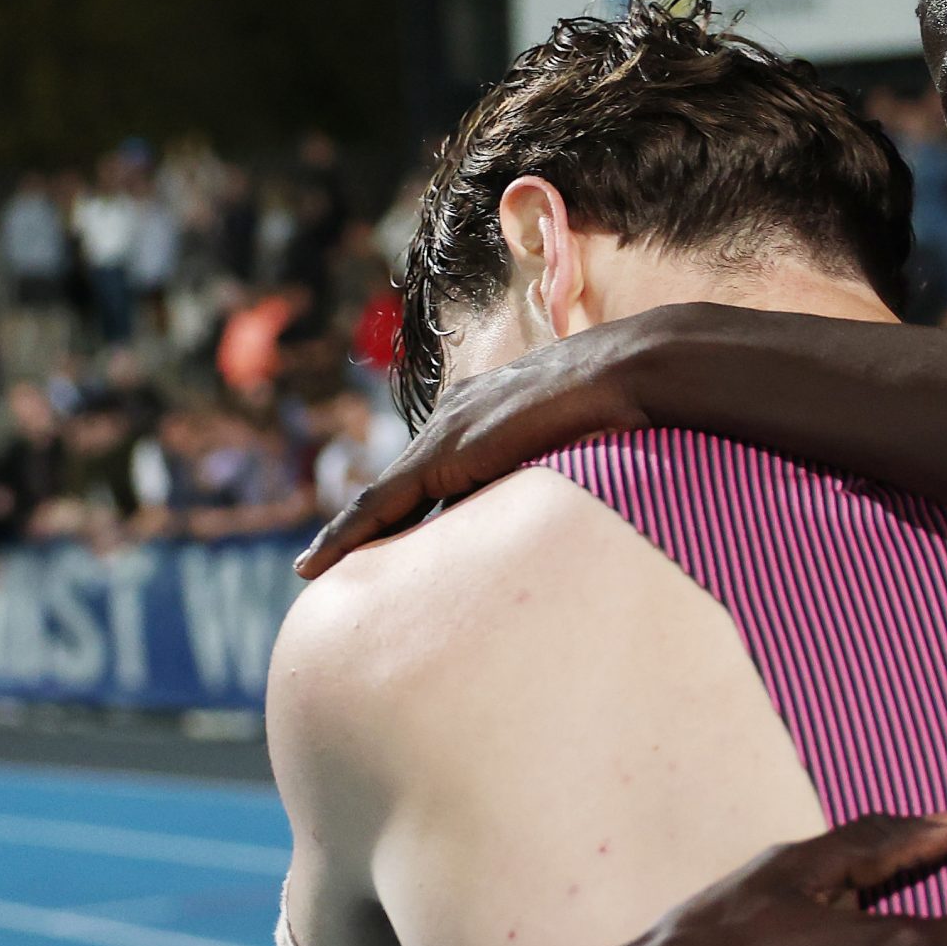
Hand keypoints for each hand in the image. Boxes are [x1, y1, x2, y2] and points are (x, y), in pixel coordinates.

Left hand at [296, 318, 654, 576]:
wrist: (627, 373)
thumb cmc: (629, 409)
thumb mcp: (589, 449)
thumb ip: (567, 473)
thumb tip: (586, 518)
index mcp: (492, 414)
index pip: (439, 472)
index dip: (412, 509)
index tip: (390, 540)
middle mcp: (458, 418)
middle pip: (403, 487)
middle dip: (372, 527)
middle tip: (335, 566)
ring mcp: (447, 432)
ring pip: (382, 498)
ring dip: (350, 538)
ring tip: (316, 572)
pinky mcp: (441, 452)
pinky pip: (380, 504)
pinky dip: (345, 535)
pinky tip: (319, 565)